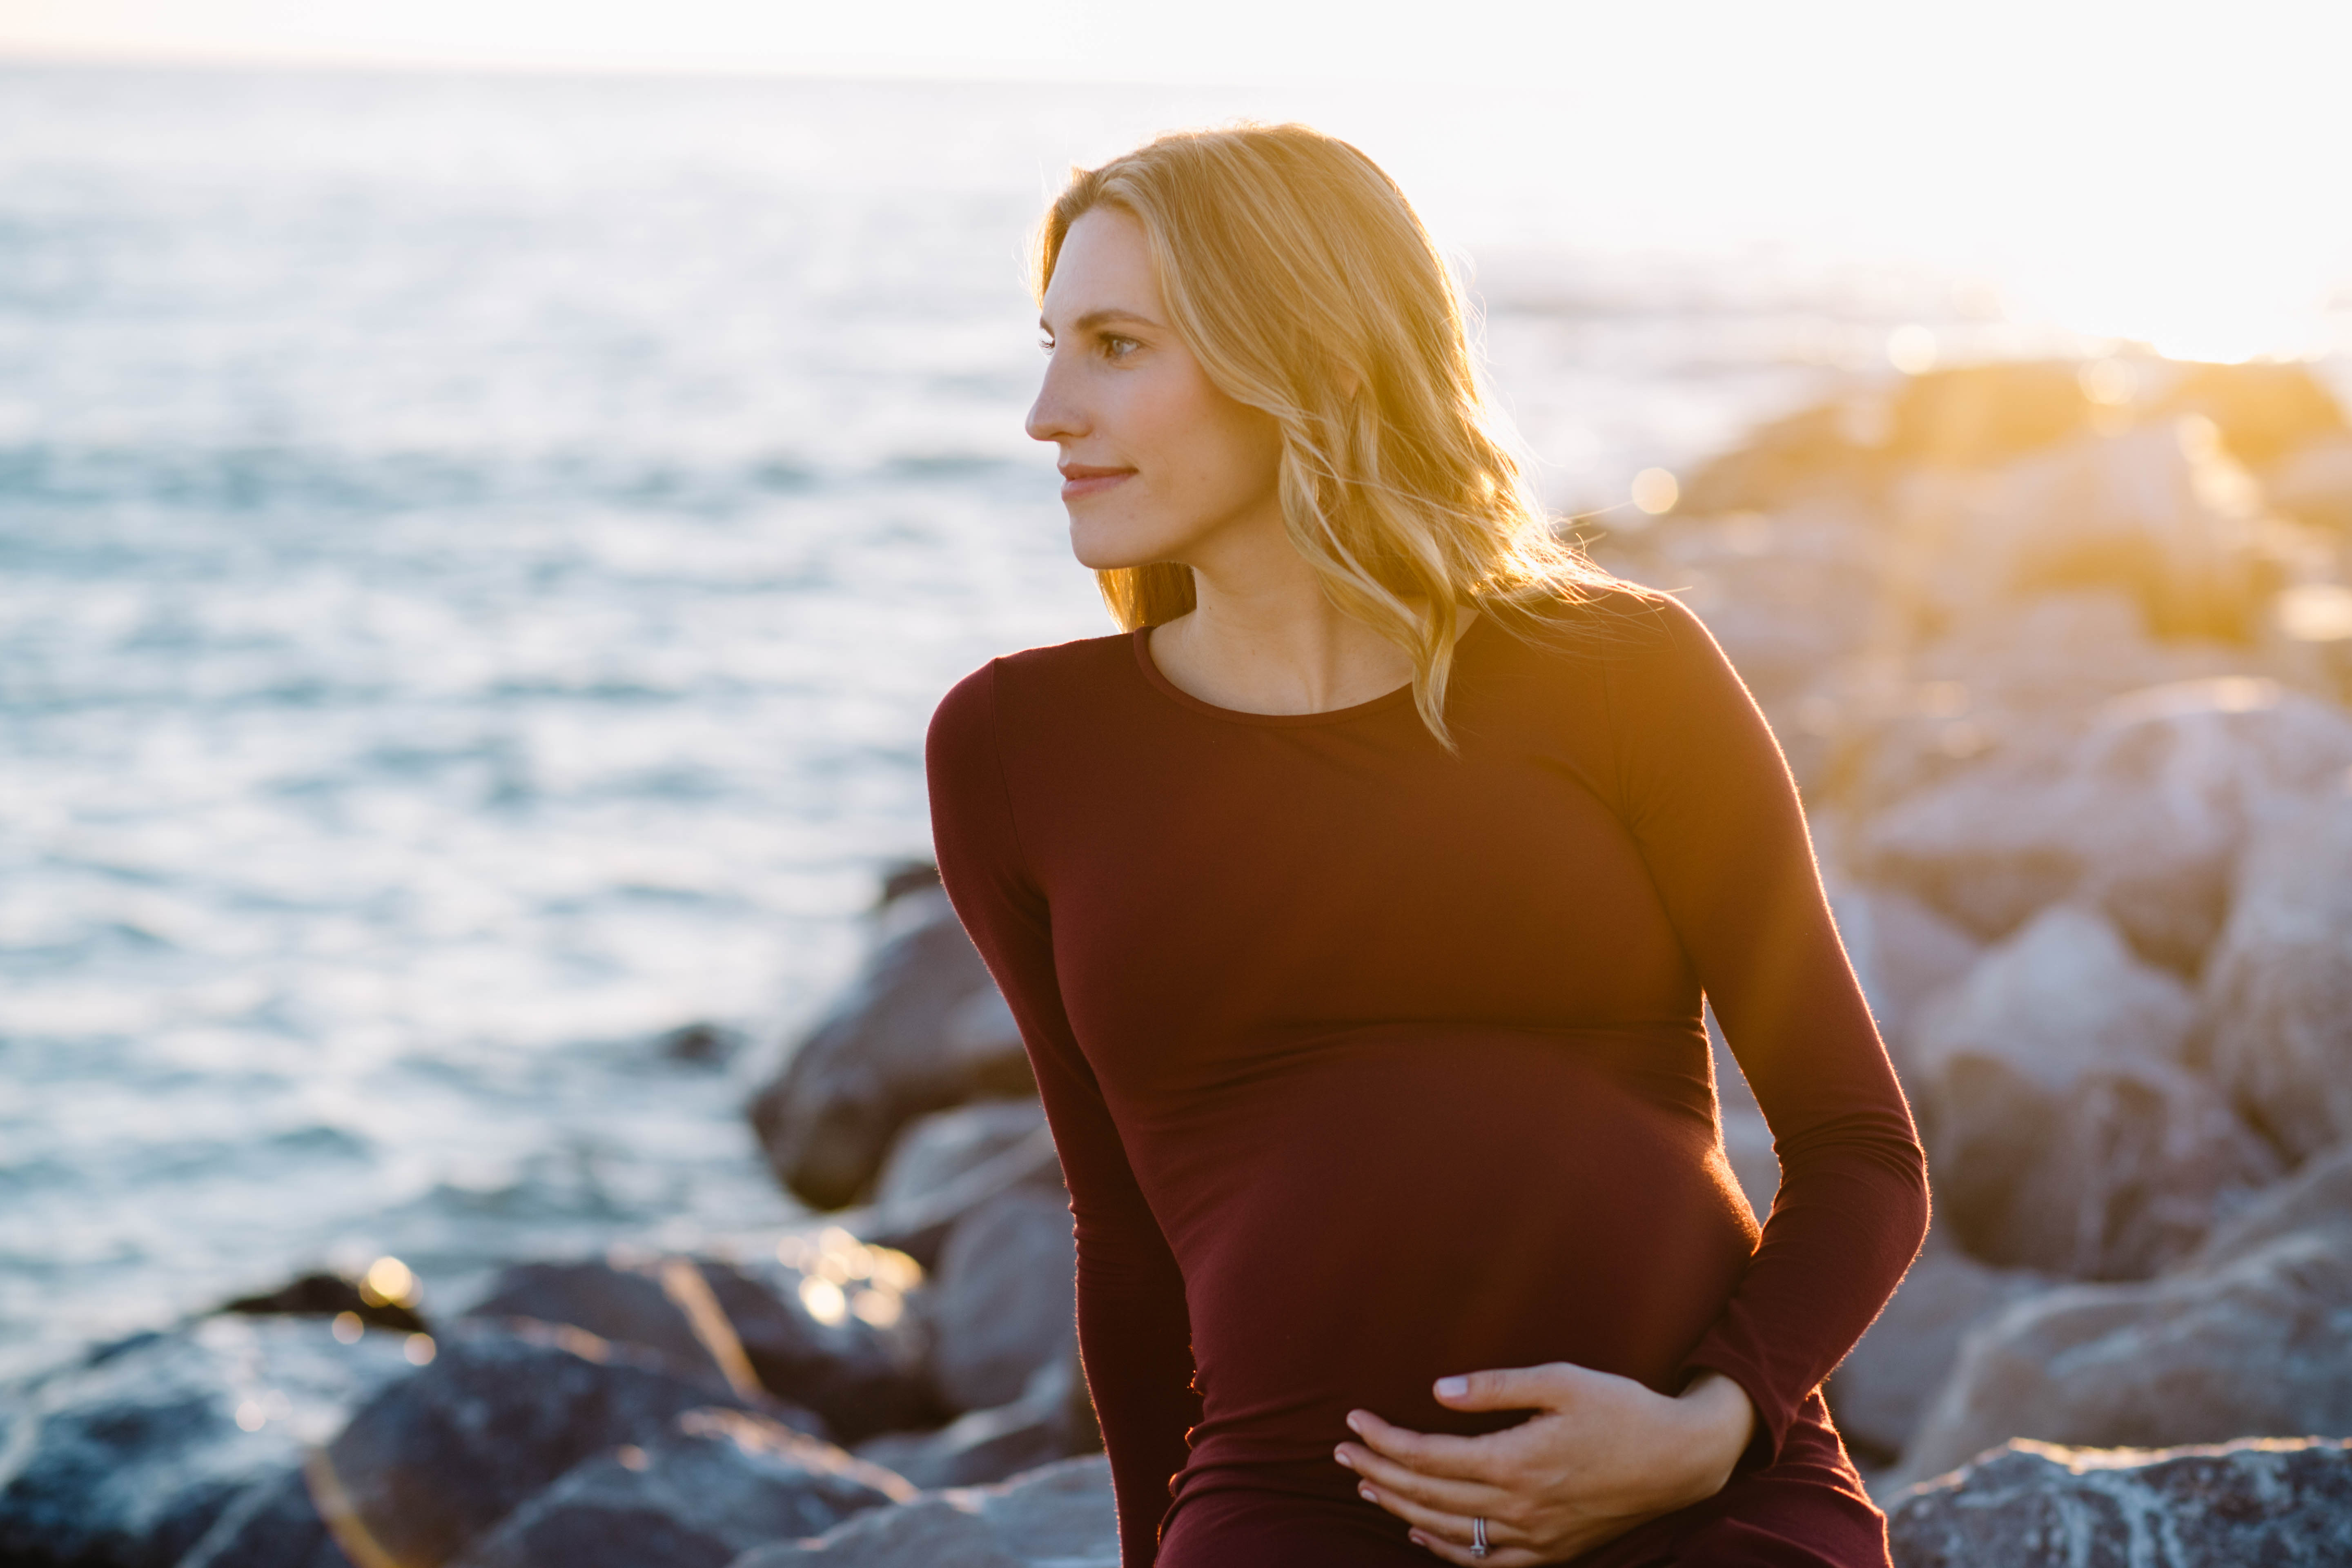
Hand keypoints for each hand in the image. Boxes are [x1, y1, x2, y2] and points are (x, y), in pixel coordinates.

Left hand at [1333, 1364, 1755, 1564]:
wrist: (1681, 1458)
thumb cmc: (1622, 1409)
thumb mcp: (1562, 1381)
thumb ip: (1497, 1388)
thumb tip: (1439, 1391)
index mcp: (1517, 1461)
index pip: (1429, 1456)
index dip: (1384, 1440)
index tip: (1353, 1420)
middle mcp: (1521, 1507)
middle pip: (1428, 1495)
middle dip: (1378, 1472)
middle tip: (1340, 1452)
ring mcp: (1537, 1536)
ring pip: (1449, 1531)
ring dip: (1400, 1509)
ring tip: (1366, 1486)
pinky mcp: (1554, 1551)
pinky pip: (1487, 1562)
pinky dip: (1446, 1549)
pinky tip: (1421, 1533)